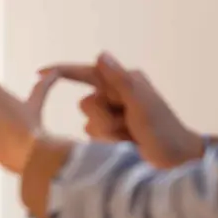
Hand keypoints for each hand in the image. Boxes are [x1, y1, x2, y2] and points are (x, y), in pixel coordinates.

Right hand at [42, 53, 204, 168]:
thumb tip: (100, 55)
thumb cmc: (165, 131)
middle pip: (86, 104)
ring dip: (108, 133)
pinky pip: (93, 138)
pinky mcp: (112, 135)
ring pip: (89, 123)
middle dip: (102, 117)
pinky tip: (127, 146)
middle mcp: (117, 96)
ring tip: (130, 138)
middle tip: (127, 125)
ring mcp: (114, 116)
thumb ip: (120, 80)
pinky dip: (108, 143)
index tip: (40, 74)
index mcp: (124, 82)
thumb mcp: (142, 103)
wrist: (177, 163)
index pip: (86, 73)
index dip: (62, 72)